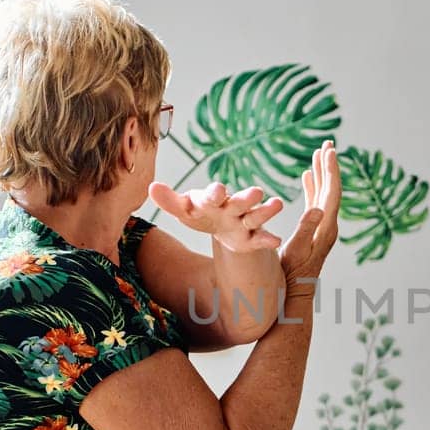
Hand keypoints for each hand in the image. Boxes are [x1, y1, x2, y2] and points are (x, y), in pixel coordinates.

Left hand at [149, 180, 284, 252]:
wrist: (220, 225)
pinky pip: (261, 239)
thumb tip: (152, 188)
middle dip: (246, 198)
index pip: (212, 195)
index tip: (218, 190)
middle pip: (239, 202)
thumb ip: (170, 201)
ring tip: (277, 204)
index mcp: (212, 199)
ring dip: (265, 212)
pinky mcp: (252, 238)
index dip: (214, 193)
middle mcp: (231, 207)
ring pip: (255, 216)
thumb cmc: (201, 213)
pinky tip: (276, 242)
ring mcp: (244, 221)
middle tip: (256, 192)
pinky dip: (268, 240)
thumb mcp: (185, 209)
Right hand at [279, 141, 340, 292]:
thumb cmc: (294, 273)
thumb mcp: (297, 250)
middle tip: (328, 142)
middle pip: (331, 188)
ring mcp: (322, 225)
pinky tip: (308, 176)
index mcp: (326, 226)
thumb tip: (317, 208)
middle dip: (329, 165)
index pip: (332, 192)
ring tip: (319, 152)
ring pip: (324, 192)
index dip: (331, 170)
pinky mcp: (314, 227)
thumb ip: (306, 228)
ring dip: (322, 172)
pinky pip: (315, 201)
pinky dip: (312, 186)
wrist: (297, 289)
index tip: (330, 150)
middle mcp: (327, 223)